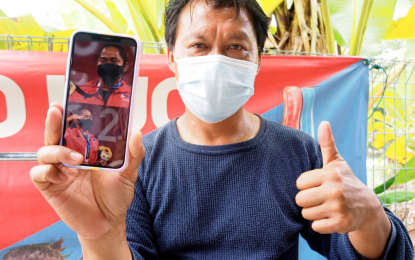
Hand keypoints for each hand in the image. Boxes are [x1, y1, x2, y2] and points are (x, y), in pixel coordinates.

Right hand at [30, 103, 144, 242]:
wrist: (109, 222)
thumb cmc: (116, 196)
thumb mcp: (128, 174)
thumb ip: (133, 154)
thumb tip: (137, 132)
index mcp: (85, 150)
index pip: (72, 129)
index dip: (67, 116)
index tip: (65, 102)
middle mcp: (69, 158)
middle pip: (54, 135)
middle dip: (53, 122)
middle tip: (56, 111)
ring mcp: (59, 172)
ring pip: (44, 152)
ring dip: (57, 151)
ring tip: (76, 160)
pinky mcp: (51, 188)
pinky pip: (39, 174)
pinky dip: (47, 172)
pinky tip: (64, 178)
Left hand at [295, 121, 382, 234]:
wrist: (366, 206)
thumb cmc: (345, 180)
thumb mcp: (336, 162)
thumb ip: (327, 144)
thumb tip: (323, 122)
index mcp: (330, 174)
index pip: (299, 183)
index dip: (306, 185)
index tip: (317, 185)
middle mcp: (334, 191)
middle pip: (300, 200)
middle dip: (307, 200)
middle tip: (319, 198)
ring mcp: (338, 208)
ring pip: (306, 214)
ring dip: (313, 212)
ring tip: (324, 206)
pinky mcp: (340, 224)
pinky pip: (315, 226)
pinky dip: (320, 224)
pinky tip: (330, 217)